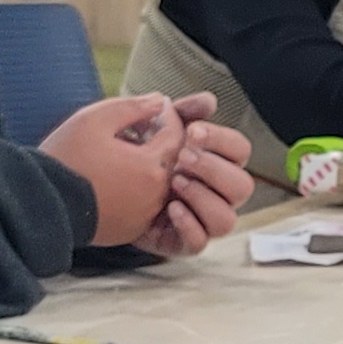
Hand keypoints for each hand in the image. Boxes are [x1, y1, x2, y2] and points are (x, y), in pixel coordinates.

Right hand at [37, 92, 190, 246]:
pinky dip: (136, 187)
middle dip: (157, 140)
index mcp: (151, 166)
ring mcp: (143, 216)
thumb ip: (133, 107)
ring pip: (158, 182)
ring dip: (147, 164)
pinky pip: (144, 203)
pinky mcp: (130, 230)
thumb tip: (160, 102)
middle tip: (134, 128)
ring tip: (119, 151)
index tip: (151, 108)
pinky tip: (113, 176)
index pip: (177, 134)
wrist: (39, 205)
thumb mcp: (95, 119)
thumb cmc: (65, 159)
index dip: (166, 116)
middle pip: (170, 159)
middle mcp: (155, 195)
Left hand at [138, 96, 254, 255]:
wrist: (100, 184)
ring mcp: (201, 219)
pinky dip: (189, 225)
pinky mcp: (182, 241)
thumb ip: (183, 112)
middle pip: (242, 186)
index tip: (192, 132)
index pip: (240, 150)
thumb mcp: (157, 127)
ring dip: (203, 198)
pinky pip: (200, 243)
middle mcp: (217, 193)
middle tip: (182, 157)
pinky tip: (170, 208)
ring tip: (175, 183)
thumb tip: (209, 101)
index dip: (222, 140)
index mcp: (218, 162)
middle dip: (213, 170)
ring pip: (226, 220)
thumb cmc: (135, 154)